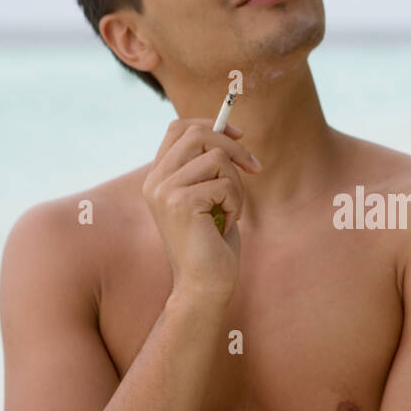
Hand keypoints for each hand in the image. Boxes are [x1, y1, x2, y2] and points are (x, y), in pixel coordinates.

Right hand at [142, 118, 262, 305]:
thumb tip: (230, 131)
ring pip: (217, 158)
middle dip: (234, 147)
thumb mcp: (208, 197)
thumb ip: (209, 167)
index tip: (239, 135)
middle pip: (197, 134)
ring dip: (236, 184)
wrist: (204, 286)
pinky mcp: (181, 203)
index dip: (211, 125)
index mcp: (158, 177)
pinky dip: (236, 204)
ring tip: (231, 211)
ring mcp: (165, 191)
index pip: (178, 128)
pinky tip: (226, 225)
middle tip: (254, 168)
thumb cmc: (212, 245)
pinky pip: (225, 184)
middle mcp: (155, 181)